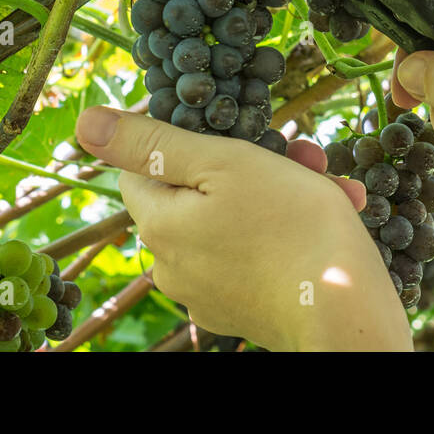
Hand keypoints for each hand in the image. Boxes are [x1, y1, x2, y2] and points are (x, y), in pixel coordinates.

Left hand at [76, 106, 411, 350]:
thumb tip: (88, 123)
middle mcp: (172, 266)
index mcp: (159, 226)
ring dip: (279, 194)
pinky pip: (256, 255)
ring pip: (235, 221)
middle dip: (252, 165)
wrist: (346, 310)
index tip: (236, 130)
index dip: (188, 140)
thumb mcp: (223, 162)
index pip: (144, 168)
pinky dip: (286, 233)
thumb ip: (154, 143)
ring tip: (328, 187)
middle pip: (199, 192)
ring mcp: (208, 293)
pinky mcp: (244, 308)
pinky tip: (329, 220)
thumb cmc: (290, 226)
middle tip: (301, 156)